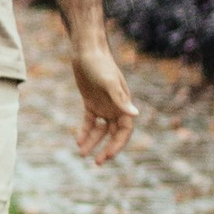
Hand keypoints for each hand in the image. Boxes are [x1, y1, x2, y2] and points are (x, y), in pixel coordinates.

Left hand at [69, 22, 136, 162]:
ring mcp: (103, 105)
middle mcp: (115, 106)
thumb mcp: (109, 83)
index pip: (125, 130)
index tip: (107, 155)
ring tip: (82, 153)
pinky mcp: (90, 101)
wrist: (86, 51)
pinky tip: (78, 140)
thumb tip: (135, 115)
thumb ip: (121, 100)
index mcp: (123, 104)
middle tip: (97, 161)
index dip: (118, 144)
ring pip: (100, 129)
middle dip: (106, 148)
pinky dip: (85, 130)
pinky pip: (89, 121)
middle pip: (113, 133)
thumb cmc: (100, 65)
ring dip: (93, 141)